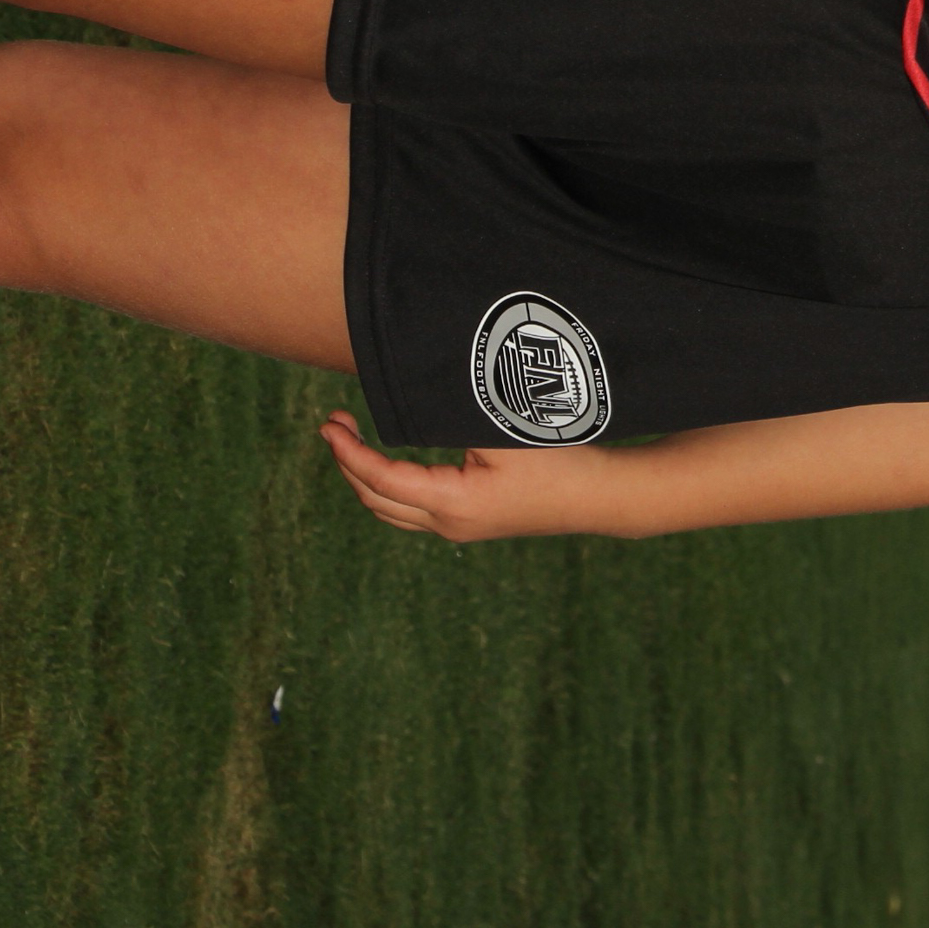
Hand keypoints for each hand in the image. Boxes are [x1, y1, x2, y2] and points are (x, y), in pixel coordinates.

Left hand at [321, 411, 623, 541]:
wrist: (600, 496)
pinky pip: (412, 511)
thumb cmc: (559, 457)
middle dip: (348, 463)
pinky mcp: (471, 524)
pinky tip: (392, 463)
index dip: (349, 450)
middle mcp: (449, 524)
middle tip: (334, 425)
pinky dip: (389, 488)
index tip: (328, 423)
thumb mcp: (504, 429)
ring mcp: (459, 529)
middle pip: (375, 500)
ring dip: (365, 479)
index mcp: (453, 502)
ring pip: (390, 511)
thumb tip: (411, 398)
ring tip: (353, 443)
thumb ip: (453, 417)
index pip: (381, 478)